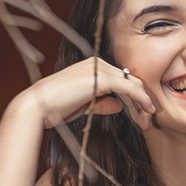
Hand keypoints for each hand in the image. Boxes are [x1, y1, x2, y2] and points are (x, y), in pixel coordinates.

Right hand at [20, 58, 157, 131]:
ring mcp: (101, 68)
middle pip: (132, 81)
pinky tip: (147, 111)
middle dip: (143, 102)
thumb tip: (119, 106)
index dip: (135, 99)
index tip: (142, 117)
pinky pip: (131, 88)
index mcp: (94, 67)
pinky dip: (142, 100)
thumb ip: (102, 103)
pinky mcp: (103, 78)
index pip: (123, 80)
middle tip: (149, 122)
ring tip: (147, 122)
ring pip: (134, 84)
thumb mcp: (85, 105)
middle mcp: (99, 63)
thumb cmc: (56, 108)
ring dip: (144, 104)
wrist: (37, 108)